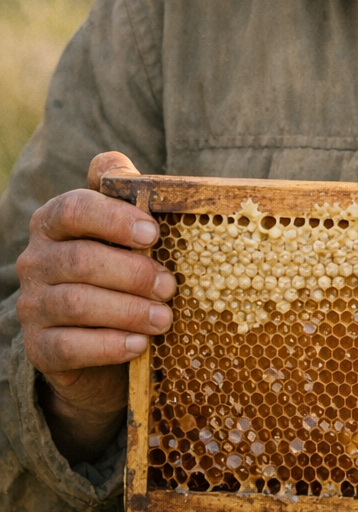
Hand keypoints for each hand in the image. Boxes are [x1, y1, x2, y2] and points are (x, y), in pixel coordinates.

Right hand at [15, 152, 175, 465]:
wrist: (101, 343)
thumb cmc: (119, 273)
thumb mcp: (124, 231)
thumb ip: (120, 193)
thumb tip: (115, 162)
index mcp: (54, 223)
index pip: (74, 209)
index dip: (114, 219)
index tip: (153, 233)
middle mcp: (35, 261)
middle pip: (81, 260)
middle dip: (133, 273)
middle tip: (170, 287)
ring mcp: (32, 305)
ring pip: (77, 303)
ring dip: (128, 311)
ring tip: (164, 319)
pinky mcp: (38, 348)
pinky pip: (69, 346)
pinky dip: (109, 346)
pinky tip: (139, 345)